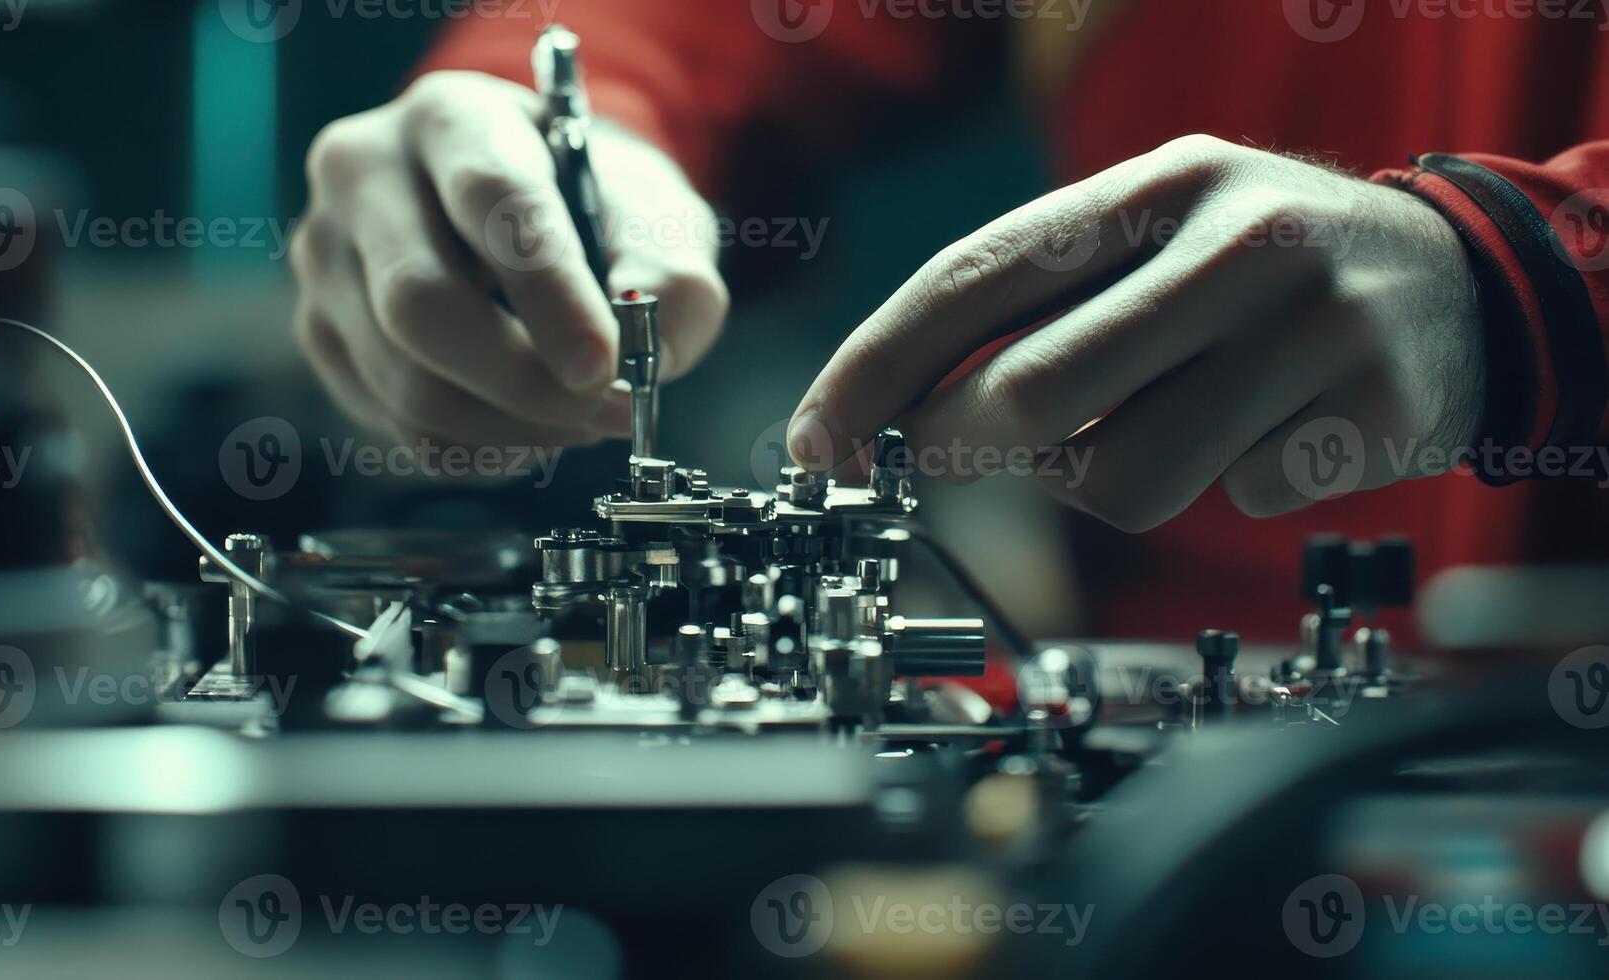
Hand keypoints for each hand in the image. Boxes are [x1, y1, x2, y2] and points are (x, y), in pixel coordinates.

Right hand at [291, 71, 726, 449]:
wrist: (531, 209)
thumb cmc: (591, 205)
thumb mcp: (657, 215)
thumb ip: (670, 277)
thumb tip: (648, 359)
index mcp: (452, 118)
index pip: (490, 200)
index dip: (549, 294)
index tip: (603, 366)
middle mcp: (364, 174)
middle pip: (419, 303)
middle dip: (524, 381)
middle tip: (607, 411)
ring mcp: (327, 257)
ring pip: (404, 380)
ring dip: (512, 427)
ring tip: (582, 419)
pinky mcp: (321, 333)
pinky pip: (396, 424)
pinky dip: (477, 447)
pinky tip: (529, 427)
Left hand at [789, 135, 1484, 530]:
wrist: (1461, 283)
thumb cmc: (1262, 267)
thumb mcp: (1157, 235)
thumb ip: (1044, 305)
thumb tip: (906, 413)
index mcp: (1160, 183)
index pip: (976, 277)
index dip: (874, 367)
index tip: (817, 440)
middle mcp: (1239, 242)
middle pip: (1032, 395)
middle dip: (962, 447)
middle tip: (950, 454)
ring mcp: (1316, 331)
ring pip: (1123, 479)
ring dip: (1100, 480)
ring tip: (1155, 426)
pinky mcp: (1374, 418)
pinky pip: (1227, 502)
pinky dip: (1218, 485)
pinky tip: (1267, 430)